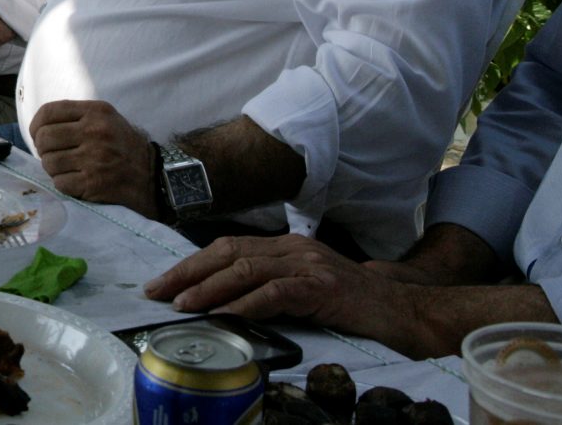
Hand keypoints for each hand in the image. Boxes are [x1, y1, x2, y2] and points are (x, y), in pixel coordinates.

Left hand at [29, 99, 156, 213]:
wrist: (153, 176)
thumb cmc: (123, 146)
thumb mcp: (106, 118)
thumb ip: (76, 116)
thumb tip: (40, 127)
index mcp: (95, 112)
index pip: (48, 112)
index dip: (36, 125)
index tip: (38, 135)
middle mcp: (95, 132)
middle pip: (44, 138)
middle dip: (43, 149)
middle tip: (52, 155)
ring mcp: (94, 158)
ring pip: (49, 162)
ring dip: (54, 169)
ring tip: (67, 168)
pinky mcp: (93, 183)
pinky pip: (60, 183)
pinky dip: (64, 184)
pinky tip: (76, 181)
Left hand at [143, 234, 420, 350]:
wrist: (404, 309)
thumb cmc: (353, 303)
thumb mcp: (304, 287)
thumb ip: (270, 285)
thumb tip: (223, 300)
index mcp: (285, 245)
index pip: (227, 248)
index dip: (192, 264)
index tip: (162, 283)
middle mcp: (292, 247)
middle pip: (228, 252)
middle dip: (188, 272)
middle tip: (157, 291)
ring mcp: (309, 264)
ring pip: (246, 269)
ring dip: (210, 288)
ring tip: (184, 304)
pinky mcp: (324, 286)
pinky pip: (278, 293)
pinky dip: (249, 304)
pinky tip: (228, 316)